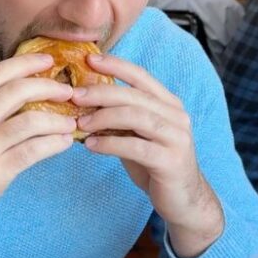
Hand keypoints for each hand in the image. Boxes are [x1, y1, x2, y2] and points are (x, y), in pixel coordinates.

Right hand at [0, 53, 75, 253]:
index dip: (27, 63)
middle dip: (50, 87)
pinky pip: (33, 151)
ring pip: (31, 121)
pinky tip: (63, 142)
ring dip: (58, 119)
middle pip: (19, 91)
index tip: (48, 61)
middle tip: (67, 92)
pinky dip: (54, 144)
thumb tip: (19, 94)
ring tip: (70, 122)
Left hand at [73, 54, 223, 257]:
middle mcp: (176, 116)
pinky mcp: (171, 160)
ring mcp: (176, 137)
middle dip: (100, 92)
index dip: (115, 65)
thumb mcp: (135, 133)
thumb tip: (81, 99)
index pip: (140, 75)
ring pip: (135, 117)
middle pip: (134, 95)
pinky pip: (135, 146)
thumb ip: (117, 116)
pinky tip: (90, 145)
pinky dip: (109, 143)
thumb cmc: (153, 161)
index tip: (88, 59)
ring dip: (102, 117)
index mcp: (168, 103)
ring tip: (79, 123)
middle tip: (74, 96)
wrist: (182, 198)